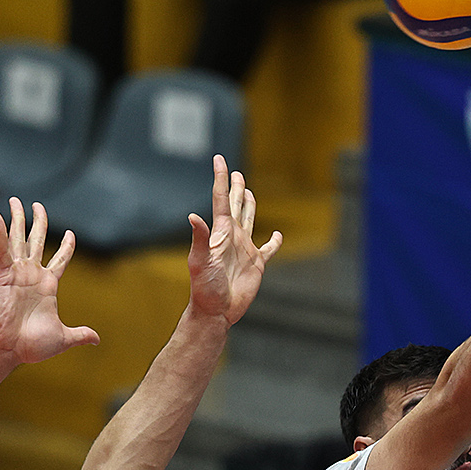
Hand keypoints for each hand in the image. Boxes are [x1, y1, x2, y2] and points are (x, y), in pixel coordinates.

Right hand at [0, 199, 100, 364]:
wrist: (11, 350)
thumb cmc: (34, 346)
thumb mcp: (63, 338)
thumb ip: (80, 335)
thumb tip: (96, 339)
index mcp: (49, 286)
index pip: (60, 260)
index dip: (67, 247)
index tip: (71, 233)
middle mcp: (33, 275)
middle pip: (37, 241)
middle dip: (38, 222)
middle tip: (37, 205)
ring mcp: (18, 273)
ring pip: (19, 239)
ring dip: (17, 220)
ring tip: (15, 201)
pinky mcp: (3, 276)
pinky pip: (2, 250)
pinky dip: (0, 233)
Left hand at [187, 156, 282, 323]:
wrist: (216, 310)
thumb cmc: (204, 288)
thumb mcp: (200, 261)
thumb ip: (200, 238)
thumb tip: (193, 216)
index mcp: (221, 232)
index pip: (221, 199)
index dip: (220, 179)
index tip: (219, 159)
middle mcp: (233, 237)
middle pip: (235, 205)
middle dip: (236, 188)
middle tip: (236, 172)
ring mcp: (245, 250)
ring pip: (249, 220)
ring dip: (250, 206)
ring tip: (249, 192)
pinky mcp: (257, 265)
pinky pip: (268, 249)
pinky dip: (274, 242)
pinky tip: (277, 235)